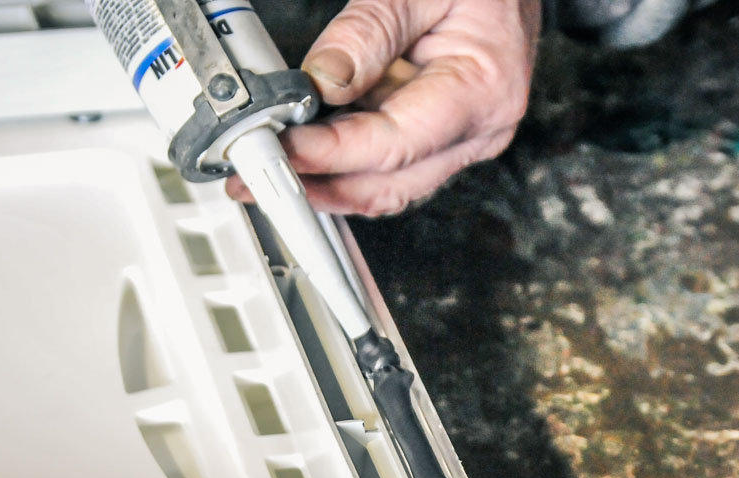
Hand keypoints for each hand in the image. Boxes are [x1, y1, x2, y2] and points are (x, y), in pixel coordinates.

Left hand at [227, 0, 540, 216]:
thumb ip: (369, 30)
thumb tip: (322, 80)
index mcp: (483, 91)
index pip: (393, 144)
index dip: (330, 154)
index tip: (282, 148)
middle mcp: (478, 129)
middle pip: (387, 185)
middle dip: (317, 186)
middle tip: (255, 177)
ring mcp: (461, 138)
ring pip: (384, 186)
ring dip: (325, 184)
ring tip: (270, 168)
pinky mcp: (441, 133)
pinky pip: (388, 164)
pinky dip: (343, 164)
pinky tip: (305, 151)